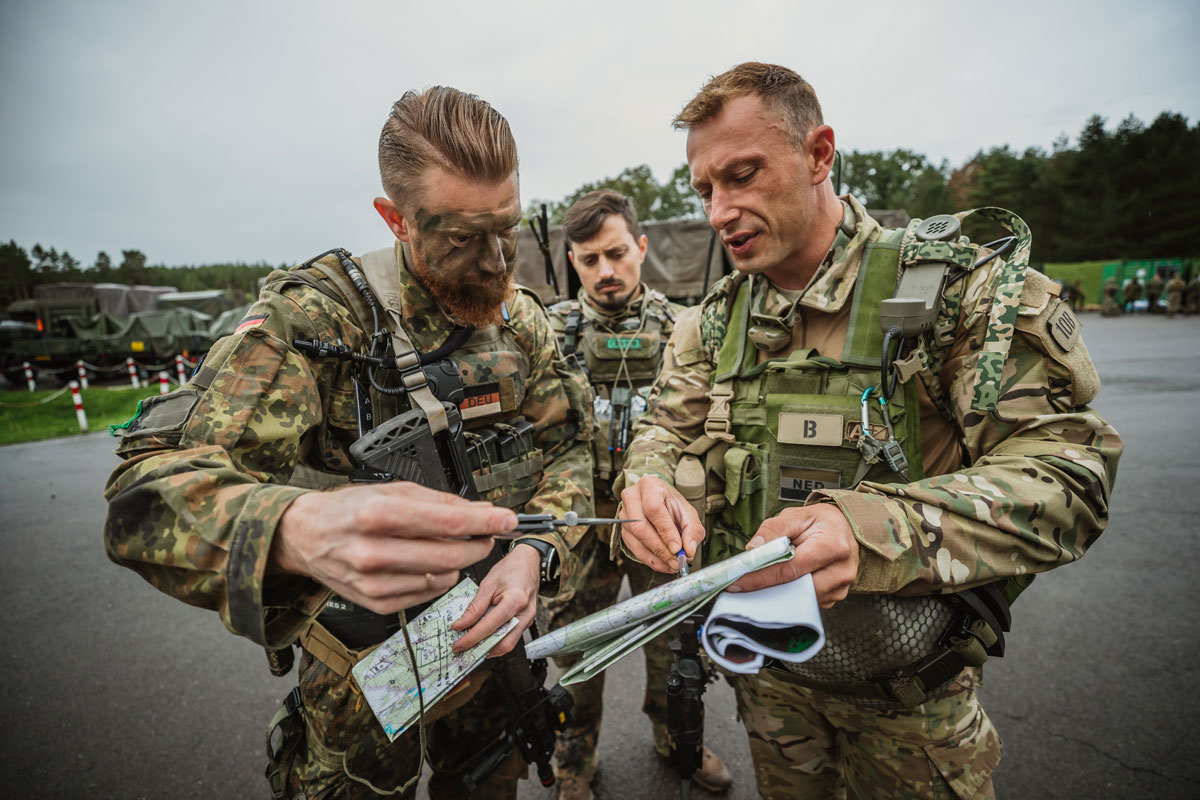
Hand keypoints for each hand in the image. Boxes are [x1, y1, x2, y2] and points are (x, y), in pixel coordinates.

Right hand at [270, 481, 515, 613]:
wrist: (305, 537)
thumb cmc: (348, 510)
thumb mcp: (392, 491)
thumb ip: (440, 502)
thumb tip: (481, 510)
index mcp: (379, 514)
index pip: (449, 521)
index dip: (485, 521)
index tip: (507, 519)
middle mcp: (374, 551)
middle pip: (451, 555)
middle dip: (480, 544)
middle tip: (487, 534)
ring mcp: (374, 582)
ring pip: (444, 577)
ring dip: (457, 562)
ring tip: (445, 545)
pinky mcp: (377, 603)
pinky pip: (427, 592)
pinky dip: (437, 577)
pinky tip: (425, 562)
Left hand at [450, 544, 539, 655]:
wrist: (528, 562)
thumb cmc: (511, 569)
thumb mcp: (488, 584)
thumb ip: (475, 607)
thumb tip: (461, 624)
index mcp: (515, 600)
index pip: (490, 626)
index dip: (471, 638)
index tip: (458, 644)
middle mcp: (525, 613)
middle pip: (504, 643)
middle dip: (482, 650)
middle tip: (464, 650)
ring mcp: (528, 619)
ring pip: (509, 644)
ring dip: (489, 648)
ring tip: (471, 644)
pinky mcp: (526, 622)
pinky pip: (511, 637)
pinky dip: (496, 640)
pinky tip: (484, 637)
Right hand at [619, 475, 705, 572]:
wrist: (660, 501)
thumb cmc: (672, 504)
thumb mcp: (688, 512)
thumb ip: (692, 530)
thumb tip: (689, 550)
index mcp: (649, 486)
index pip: (653, 509)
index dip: (665, 530)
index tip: (677, 548)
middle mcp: (632, 498)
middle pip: (640, 526)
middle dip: (660, 548)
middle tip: (676, 561)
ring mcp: (624, 514)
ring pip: (635, 539)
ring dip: (655, 556)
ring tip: (673, 564)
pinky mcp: (623, 529)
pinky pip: (633, 548)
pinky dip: (650, 560)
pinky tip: (663, 564)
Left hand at [729, 503, 858, 606]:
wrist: (845, 528)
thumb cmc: (821, 522)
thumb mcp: (796, 515)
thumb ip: (773, 529)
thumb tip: (753, 549)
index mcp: (832, 546)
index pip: (790, 568)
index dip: (762, 577)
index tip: (738, 582)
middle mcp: (841, 570)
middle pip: (797, 589)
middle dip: (766, 589)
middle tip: (740, 588)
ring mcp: (841, 587)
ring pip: (801, 601)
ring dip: (777, 595)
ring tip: (757, 585)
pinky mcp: (836, 596)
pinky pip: (808, 603)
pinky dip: (790, 597)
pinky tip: (778, 587)